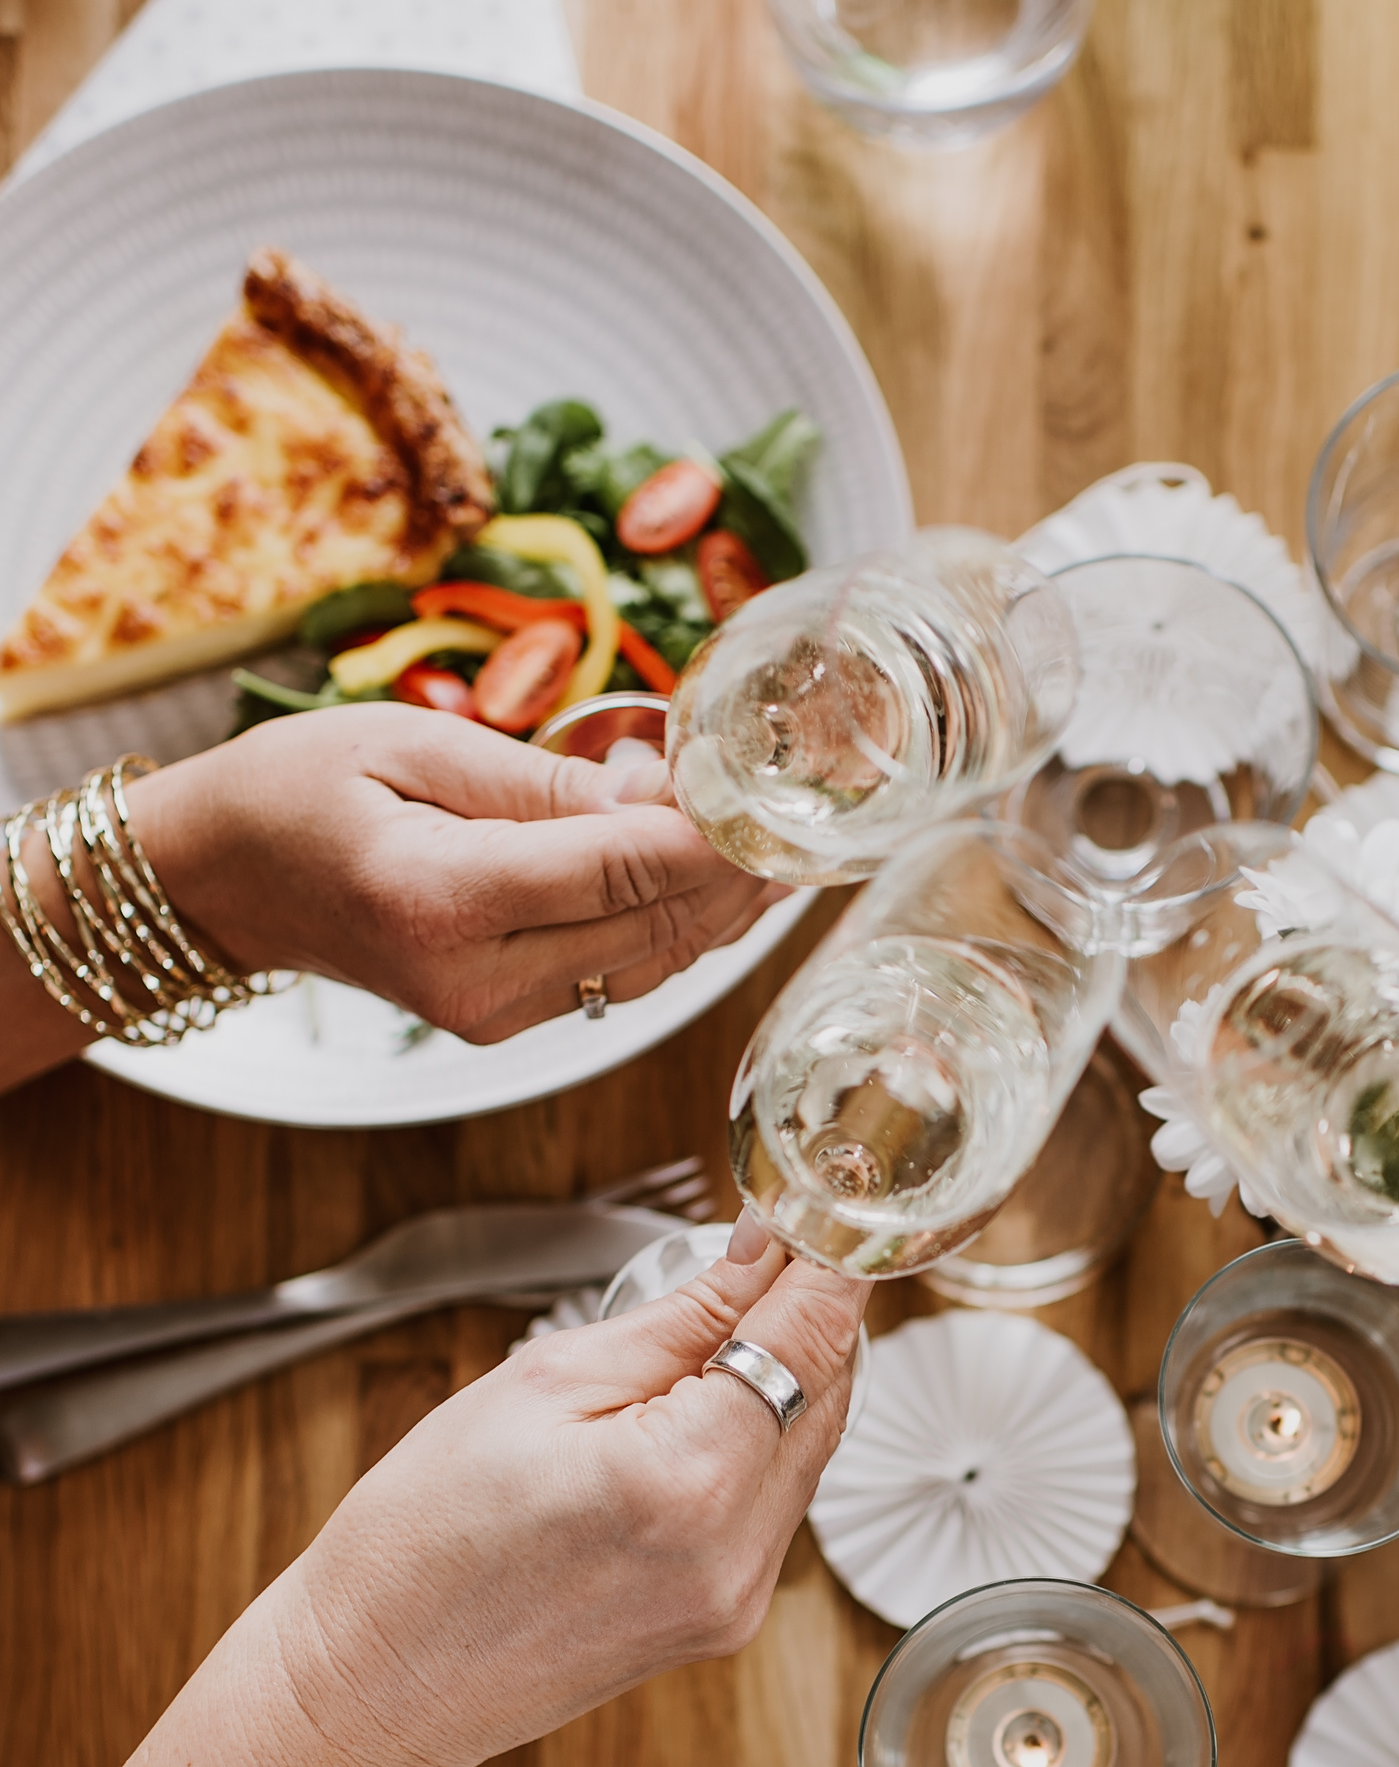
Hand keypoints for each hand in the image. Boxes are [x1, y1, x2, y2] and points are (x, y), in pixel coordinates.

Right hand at [132, 706, 788, 1041]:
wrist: (223, 880)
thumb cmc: (296, 792)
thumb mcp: (407, 745)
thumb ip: (539, 780)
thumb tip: (657, 794)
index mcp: (443, 902)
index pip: (621, 871)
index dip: (715, 836)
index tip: (780, 794)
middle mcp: (478, 981)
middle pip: (654, 924)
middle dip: (739, 869)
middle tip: (808, 807)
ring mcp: (497, 1015)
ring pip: (654, 961)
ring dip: (726, 906)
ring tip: (788, 838)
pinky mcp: (510, 1021)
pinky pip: (622, 973)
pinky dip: (680, 924)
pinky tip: (724, 878)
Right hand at [276, 1228, 867, 1766]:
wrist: (376, 1683)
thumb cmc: (424, 1537)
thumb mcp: (543, 1382)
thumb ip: (680, 1317)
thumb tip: (765, 1257)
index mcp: (692, 1478)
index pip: (813, 1337)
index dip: (829, 1261)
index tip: (825, 1213)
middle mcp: (738, 1551)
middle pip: (832, 1393)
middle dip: (810, 1315)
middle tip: (769, 1251)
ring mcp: (739, 1598)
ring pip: (812, 1449)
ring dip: (787, 1378)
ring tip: (715, 1330)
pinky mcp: (727, 1622)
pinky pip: (777, 1504)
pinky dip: (759, 1443)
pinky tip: (699, 1413)